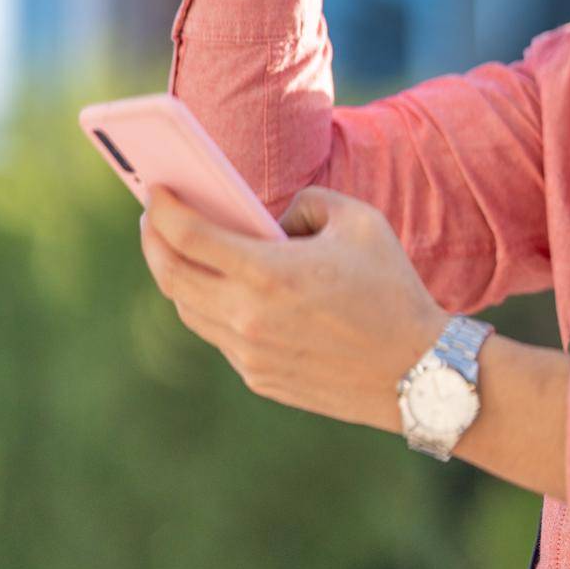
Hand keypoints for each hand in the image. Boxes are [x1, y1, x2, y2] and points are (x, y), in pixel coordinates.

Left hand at [138, 183, 448, 432]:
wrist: (418, 372)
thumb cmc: (391, 288)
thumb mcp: (357, 221)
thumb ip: (305, 204)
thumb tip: (271, 219)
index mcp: (268, 273)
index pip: (188, 237)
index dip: (163, 209)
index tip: (154, 190)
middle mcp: (248, 318)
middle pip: (173, 277)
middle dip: (153, 240)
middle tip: (151, 217)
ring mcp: (250, 354)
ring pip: (188, 311)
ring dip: (175, 276)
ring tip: (176, 249)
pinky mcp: (260, 378)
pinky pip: (218, 336)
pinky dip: (207, 306)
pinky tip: (217, 287)